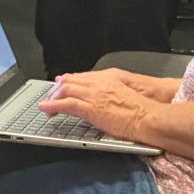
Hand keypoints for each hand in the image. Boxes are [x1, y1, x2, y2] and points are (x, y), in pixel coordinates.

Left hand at [37, 69, 161, 140]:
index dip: (69, 81)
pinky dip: (53, 105)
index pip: (83, 76)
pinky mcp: (91, 108)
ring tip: (45, 104)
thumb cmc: (142, 110)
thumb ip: (113, 93)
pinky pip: (66, 103)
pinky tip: (46, 108)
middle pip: (72, 80)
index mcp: (110, 78)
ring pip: (66, 89)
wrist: (148, 117)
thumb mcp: (126, 94)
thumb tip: (105, 101)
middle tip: (50, 96)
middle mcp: (100, 82)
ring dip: (53, 97)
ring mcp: (95, 94)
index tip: (61, 85)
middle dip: (58, 88)